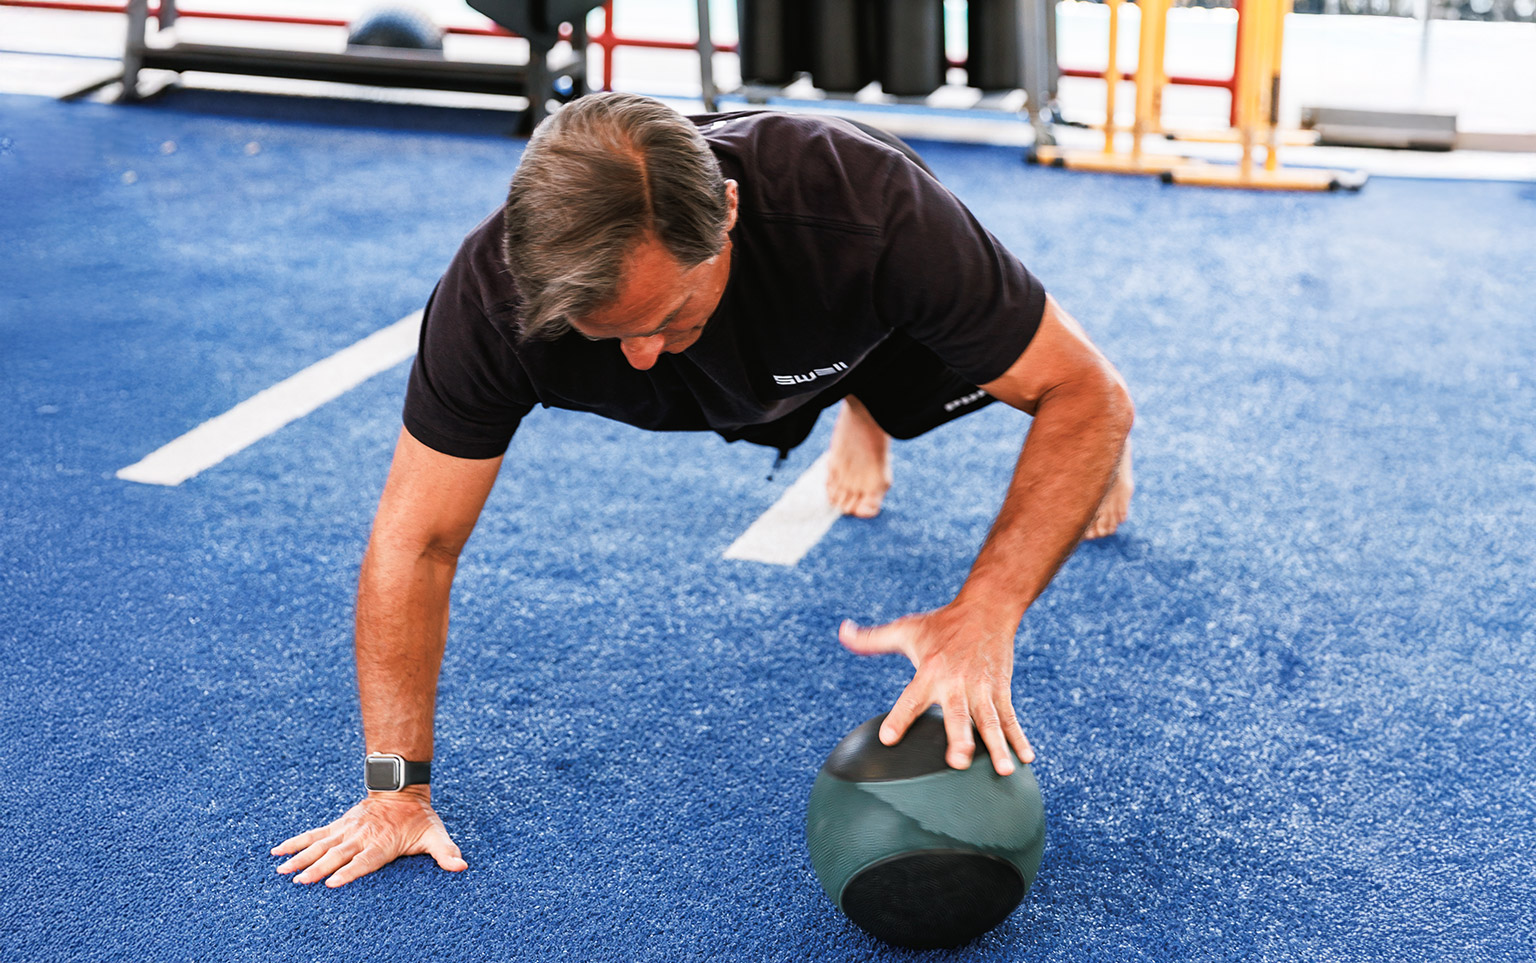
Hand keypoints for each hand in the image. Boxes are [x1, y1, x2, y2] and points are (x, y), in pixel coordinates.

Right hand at [271, 787, 466, 887]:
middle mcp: (362, 837)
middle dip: (318, 869)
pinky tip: (278, 851)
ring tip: (282, 871)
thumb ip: (445, 852)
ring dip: (301, 858)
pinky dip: (296, 842)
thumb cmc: (419, 818)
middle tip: (299, 881)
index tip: (331, 883)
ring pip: (321, 845)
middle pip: (337, 855)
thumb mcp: (435, 834)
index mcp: (382, 843)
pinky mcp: (339, 826)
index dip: (349, 872)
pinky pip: (314, 834)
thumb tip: (461, 865)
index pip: (364, 860)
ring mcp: (347, 830)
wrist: (402, 789)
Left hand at [839, 603, 1034, 774]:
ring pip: (990, 721)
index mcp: (929, 671)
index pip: (910, 699)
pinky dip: (1019, 738)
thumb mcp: (905, 629)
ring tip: (1003, 769)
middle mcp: (957, 683)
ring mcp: (982, 688)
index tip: (888, 739)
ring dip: (996, 745)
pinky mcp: (1001, 690)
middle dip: (959, 738)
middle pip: (957, 715)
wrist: (987, 607)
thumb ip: (872, 639)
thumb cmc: (941, 624)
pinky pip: (1011, 718)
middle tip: (958, 761)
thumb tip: (842, 632)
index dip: (899, 718)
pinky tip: (1026, 759)